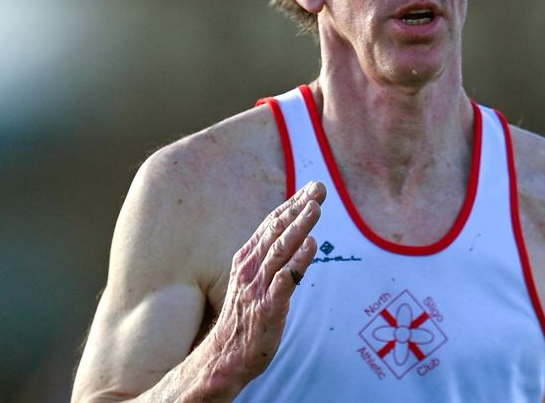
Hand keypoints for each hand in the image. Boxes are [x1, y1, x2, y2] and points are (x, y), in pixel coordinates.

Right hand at [204, 181, 325, 389]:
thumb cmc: (245, 315)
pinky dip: (298, 262)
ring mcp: (259, 287)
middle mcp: (252, 268)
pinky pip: (284, 281)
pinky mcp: (268, 308)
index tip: (313, 186)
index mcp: (248, 258)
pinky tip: (310, 246)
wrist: (225, 357)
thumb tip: (290, 231)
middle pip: (277, 231)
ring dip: (299, 227)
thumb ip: (270, 255)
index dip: (293, 203)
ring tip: (315, 208)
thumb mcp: (254, 278)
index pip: (272, 224)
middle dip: (299, 207)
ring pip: (281, 250)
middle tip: (319, 188)